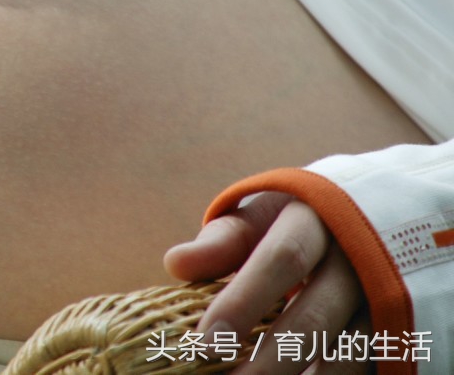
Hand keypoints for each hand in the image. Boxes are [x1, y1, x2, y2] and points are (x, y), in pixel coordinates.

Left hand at [164, 192, 369, 373]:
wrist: (375, 215)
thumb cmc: (297, 220)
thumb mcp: (261, 216)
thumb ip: (222, 241)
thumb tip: (175, 264)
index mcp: (317, 220)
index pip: (280, 260)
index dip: (241, 303)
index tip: (203, 343)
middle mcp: (357, 259)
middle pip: (312, 318)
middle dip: (267, 361)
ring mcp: (385, 299)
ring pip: (347, 355)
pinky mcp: (399, 331)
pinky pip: (369, 368)